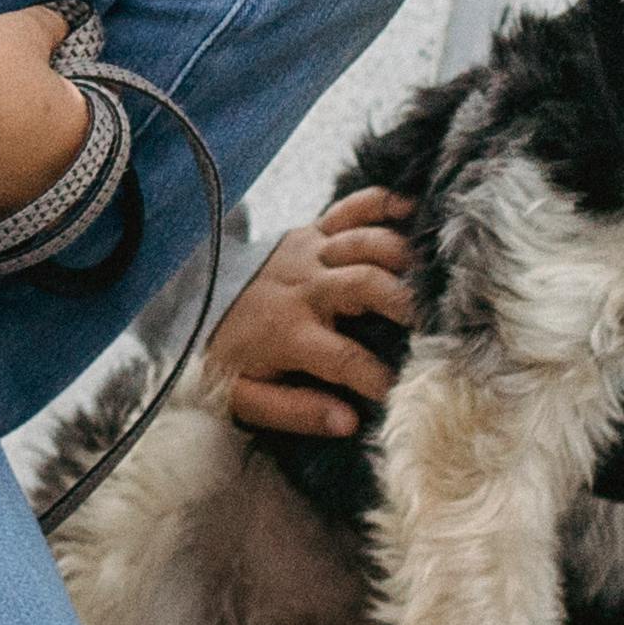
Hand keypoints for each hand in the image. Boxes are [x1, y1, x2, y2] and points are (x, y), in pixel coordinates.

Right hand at [0, 7, 87, 232]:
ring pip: (11, 181)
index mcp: (76, 133)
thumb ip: (49, 27)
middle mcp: (52, 180)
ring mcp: (11, 209)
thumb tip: (65, 23)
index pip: (83, 107)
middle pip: (46, 147)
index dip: (57, 87)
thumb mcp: (18, 30)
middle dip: (28, 128)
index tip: (29, 75)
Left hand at [209, 186, 418, 436]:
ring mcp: (308, 253)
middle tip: (433, 321)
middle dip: (403, 302)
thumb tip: (348, 422)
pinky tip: (413, 207)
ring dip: (401, 256)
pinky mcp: (309, 231)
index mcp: (289, 333)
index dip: (377, 378)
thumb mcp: (245, 396)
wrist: (190, 302)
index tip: (402, 392)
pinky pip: (349, 209)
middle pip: (365, 285)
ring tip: (432, 273)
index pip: (344, 359)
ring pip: (364, 244)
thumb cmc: (227, 356)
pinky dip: (381, 202)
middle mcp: (304, 288)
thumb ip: (295, 411)